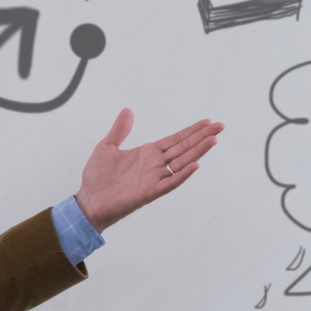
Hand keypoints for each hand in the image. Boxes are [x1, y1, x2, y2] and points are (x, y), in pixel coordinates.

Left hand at [74, 109, 223, 231]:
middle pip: (184, 148)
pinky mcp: (150, 192)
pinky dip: (182, 175)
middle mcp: (155, 165)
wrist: (89, 199)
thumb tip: (128, 111)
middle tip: (220, 126)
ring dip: (198, 152)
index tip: (208, 122)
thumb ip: (120, 130)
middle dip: (202, 137)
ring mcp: (154, 178)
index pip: (175, 140)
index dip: (191, 131)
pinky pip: (170, 183)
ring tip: (213, 140)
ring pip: (182, 163)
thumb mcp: (107, 147)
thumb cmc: (97, 177)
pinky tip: (195, 165)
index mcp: (148, 153)